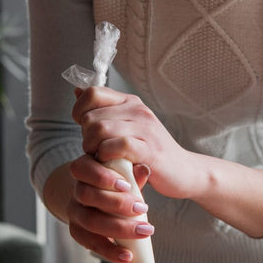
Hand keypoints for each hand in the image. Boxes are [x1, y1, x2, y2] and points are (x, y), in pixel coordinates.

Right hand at [66, 154, 152, 262]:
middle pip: (87, 196)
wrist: (94, 196)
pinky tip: (128, 255)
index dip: (102, 177)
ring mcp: (74, 212)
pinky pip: (90, 243)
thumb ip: (131, 173)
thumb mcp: (122, 173)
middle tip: (143, 209)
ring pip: (90, 221)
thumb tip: (143, 170)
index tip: (127, 186)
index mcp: (83, 169)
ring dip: (119, 228)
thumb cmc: (113, 182)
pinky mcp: (77, 231)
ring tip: (143, 231)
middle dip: (117, 204)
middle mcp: (75, 190)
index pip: (82, 169)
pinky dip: (110, 251)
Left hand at [72, 86, 201, 199]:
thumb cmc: (150, 152)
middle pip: (92, 116)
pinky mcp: (151, 150)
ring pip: (102, 128)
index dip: (79, 111)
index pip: (93, 93)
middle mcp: (138, 110)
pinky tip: (111, 163)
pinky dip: (108, 155)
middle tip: (94, 150)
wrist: (184, 171)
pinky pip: (120, 145)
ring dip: (93, 148)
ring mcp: (146, 129)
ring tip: (100, 158)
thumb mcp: (126, 127)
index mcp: (130, 102)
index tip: (83, 128)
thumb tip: (78, 91)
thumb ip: (102, 111)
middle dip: (85, 137)